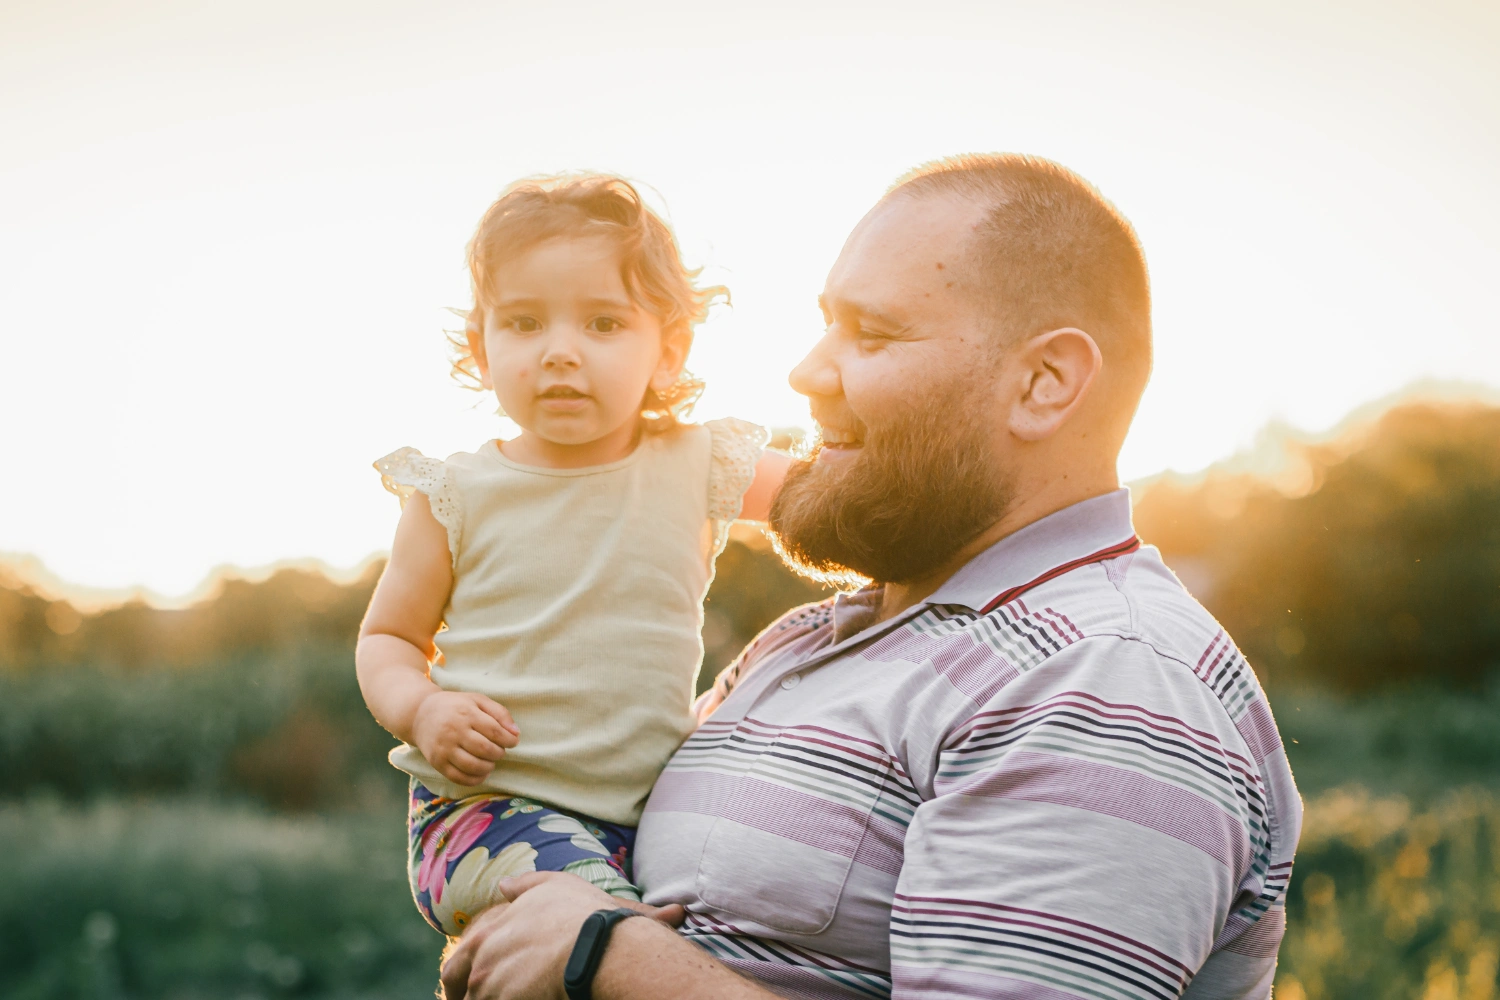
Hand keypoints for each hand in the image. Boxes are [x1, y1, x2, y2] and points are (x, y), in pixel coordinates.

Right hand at [411, 691, 519, 785]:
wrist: (420, 714)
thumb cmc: (455, 706)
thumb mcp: (477, 700)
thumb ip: (500, 713)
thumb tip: (516, 733)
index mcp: (466, 713)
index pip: (494, 731)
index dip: (508, 740)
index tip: (513, 742)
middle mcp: (453, 731)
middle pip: (485, 749)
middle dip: (499, 753)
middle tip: (499, 751)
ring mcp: (444, 748)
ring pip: (472, 765)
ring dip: (488, 767)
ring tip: (490, 761)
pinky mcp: (437, 762)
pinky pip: (459, 777)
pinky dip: (475, 779)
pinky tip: (481, 772)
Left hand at [439, 873, 684, 999]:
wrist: (597, 948)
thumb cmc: (580, 916)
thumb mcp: (553, 885)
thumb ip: (523, 885)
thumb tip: (503, 884)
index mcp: (487, 935)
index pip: (456, 966)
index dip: (458, 980)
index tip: (465, 988)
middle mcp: (482, 965)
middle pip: (459, 991)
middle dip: (462, 997)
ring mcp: (493, 990)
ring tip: (509, 997)